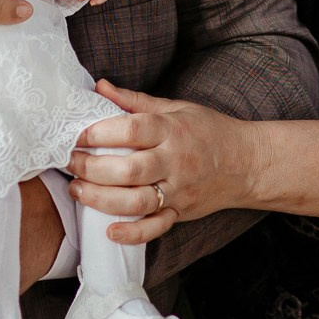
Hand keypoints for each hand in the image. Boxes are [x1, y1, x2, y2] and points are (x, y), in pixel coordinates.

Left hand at [66, 81, 258, 242]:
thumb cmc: (209, 132)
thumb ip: (136, 101)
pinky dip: (132, 233)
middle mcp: (175, 161)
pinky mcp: (181, 212)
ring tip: (77, 189)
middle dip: (91, 167)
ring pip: (136, 200)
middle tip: (70, 162)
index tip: (76, 135)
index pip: (132, 130)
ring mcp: (179, 190)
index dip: (99, 132)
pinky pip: (156, 227)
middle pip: (128, 169)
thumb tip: (100, 86)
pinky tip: (109, 230)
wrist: (248, 163)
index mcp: (173, 130)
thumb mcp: (177, 109)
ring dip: (100, 198)